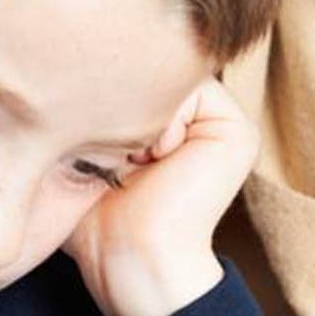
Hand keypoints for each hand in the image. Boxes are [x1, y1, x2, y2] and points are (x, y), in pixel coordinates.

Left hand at [64, 77, 258, 315]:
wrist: (130, 258)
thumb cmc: (97, 215)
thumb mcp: (89, 144)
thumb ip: (95, 100)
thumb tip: (77, 57)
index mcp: (174, 121)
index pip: (139, 72)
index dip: (111, 94)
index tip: (99, 141)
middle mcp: (204, 118)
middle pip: (157, 69)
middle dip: (128, 98)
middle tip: (118, 149)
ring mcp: (225, 122)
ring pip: (174, 75)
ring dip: (146, 111)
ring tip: (137, 156)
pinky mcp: (237, 131)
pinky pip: (195, 89)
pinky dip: (166, 118)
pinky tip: (157, 156)